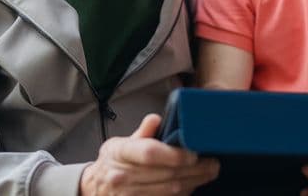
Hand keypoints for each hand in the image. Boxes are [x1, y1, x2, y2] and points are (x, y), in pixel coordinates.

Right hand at [80, 113, 218, 195]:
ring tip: (208, 173)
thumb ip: (143, 132)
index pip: (150, 153)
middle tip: (213, 163)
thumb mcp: (122, 142)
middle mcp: (122, 176)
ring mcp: (128, 195)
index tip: (194, 153)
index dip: (175, 154)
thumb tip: (156, 118)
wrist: (94, 189)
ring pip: (169, 191)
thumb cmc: (113, 162)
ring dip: (193, 183)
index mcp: (120, 153)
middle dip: (195, 170)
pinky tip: (192, 186)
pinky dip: (182, 195)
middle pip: (166, 174)